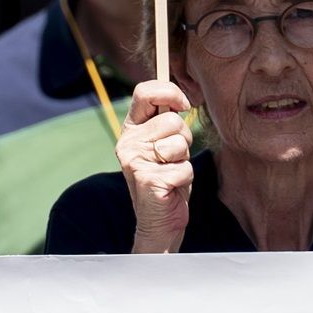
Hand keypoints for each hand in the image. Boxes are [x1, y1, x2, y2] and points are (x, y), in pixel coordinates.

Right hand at [118, 80, 194, 252]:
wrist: (159, 220)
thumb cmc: (167, 177)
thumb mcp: (165, 142)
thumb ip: (167, 120)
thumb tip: (183, 96)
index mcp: (131, 128)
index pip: (145, 92)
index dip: (169, 92)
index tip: (184, 104)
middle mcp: (128, 142)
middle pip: (172, 120)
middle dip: (184, 138)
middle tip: (173, 157)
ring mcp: (135, 161)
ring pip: (179, 143)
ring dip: (184, 159)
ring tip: (171, 171)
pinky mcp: (147, 180)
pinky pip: (184, 167)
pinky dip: (185, 178)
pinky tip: (172, 187)